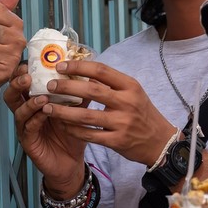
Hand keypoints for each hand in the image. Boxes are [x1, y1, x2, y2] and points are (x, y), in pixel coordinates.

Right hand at [9, 63, 87, 194]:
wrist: (71, 162)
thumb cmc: (71, 135)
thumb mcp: (77, 111)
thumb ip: (80, 94)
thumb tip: (90, 74)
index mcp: (34, 101)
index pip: (23, 82)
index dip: (22, 71)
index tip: (30, 61)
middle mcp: (26, 112)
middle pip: (12, 93)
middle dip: (17, 83)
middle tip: (27, 76)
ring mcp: (25, 127)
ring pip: (18, 111)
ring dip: (29, 102)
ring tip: (42, 96)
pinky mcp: (28, 142)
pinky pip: (28, 128)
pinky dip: (36, 118)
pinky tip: (45, 112)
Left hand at [35, 60, 178, 166]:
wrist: (160, 142)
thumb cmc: (142, 113)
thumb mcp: (132, 93)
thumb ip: (110, 84)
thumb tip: (82, 71)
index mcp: (130, 86)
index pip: (101, 70)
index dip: (79, 66)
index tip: (60, 66)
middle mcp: (127, 102)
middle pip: (91, 90)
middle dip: (67, 87)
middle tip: (50, 85)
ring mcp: (122, 123)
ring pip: (86, 116)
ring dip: (63, 111)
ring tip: (47, 107)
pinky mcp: (117, 141)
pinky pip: (89, 135)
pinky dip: (73, 130)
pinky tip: (62, 126)